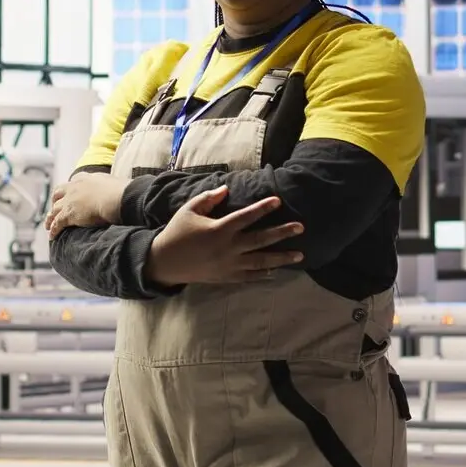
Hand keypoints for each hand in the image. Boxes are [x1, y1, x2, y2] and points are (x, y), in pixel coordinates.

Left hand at [45, 173, 129, 237]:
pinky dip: (53, 229)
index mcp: (86, 178)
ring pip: (54, 209)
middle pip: (58, 193)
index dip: (70, 188)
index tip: (69, 192)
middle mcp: (75, 187)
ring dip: (50, 217)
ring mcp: (70, 201)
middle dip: (55, 200)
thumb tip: (123, 190)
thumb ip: (112, 187)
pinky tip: (52, 235)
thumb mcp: (115, 184)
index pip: (74, 180)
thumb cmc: (121, 192)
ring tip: (48, 224)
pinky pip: (57, 223)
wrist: (117, 198)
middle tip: (54, 207)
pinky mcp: (69, 214)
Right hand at [145, 186, 304, 286]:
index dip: (263, 208)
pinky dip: (263, 274)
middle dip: (282, 233)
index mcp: (219, 229)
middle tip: (300, 228)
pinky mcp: (226, 277)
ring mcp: (228, 265)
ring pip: (261, 262)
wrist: (165, 262)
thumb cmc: (177, 232)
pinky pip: (249, 277)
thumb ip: (208, 198)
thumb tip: (227, 188)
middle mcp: (228, 248)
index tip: (278, 200)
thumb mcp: (189, 210)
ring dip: (281, 259)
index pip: (246, 216)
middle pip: (261, 240)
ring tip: (300, 256)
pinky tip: (275, 271)